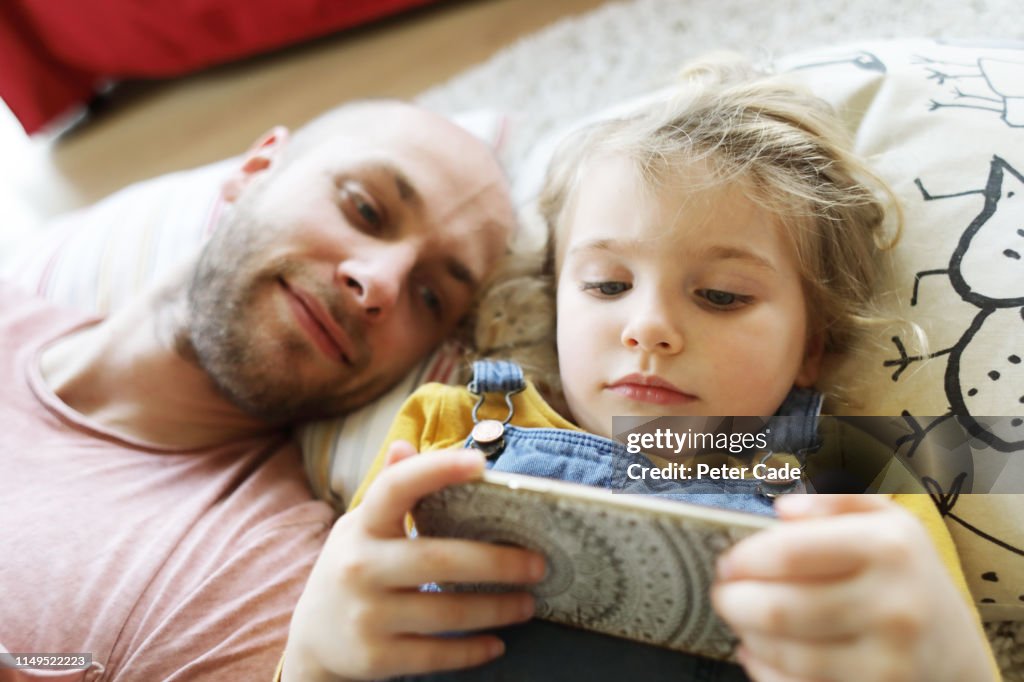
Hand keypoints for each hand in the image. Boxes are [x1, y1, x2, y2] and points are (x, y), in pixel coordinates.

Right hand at [283, 442, 546, 681]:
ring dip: (497, 609)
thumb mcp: (361, 527)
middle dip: (497, 562)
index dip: (437, 470)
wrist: (312, 641)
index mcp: (362, 526)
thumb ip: (388, 489)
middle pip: (439, 559)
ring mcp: (366, 616)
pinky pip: (436, 655)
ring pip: (447, 613)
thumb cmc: (353, 569)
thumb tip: (404, 444)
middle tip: (538, 564)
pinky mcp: (375, 658)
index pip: (397, 487)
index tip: (480, 464)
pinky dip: (473, 651)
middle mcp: (360, 568)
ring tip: (527, 604)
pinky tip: (496, 643)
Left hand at [711, 495, 993, 681]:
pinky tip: (758, 653)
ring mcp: (887, 662)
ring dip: (748, 635)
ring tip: (742, 620)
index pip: (791, 553)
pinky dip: (765, 670)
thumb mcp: (887, 520)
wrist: (954, 653)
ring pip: (785, 654)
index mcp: (889, 549)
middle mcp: (892, 607)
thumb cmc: (906, 577)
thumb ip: (835, 500)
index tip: (727, 561)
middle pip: (780, 610)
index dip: (745, 559)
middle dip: (734, 601)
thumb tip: (783, 509)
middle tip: (723, 593)